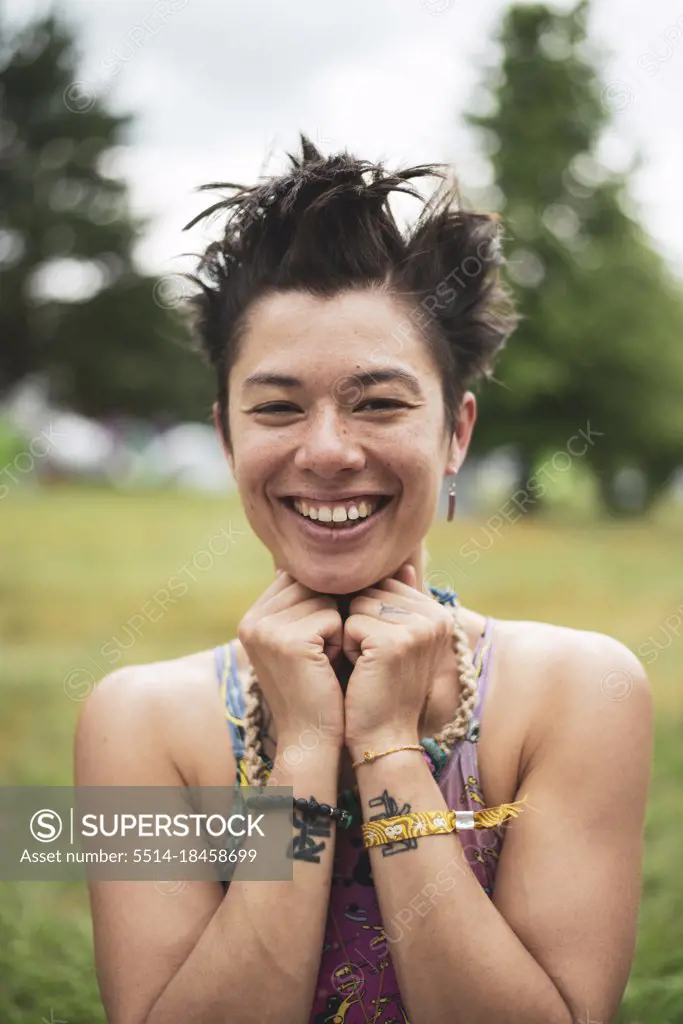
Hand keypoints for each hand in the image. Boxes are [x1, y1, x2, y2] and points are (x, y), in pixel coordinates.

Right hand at [237, 571, 344, 746]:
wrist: (314, 737)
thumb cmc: (320, 688)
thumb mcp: (308, 639)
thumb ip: (310, 601)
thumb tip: (344, 563)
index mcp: (252, 618)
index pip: (298, 579)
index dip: (322, 603)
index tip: (322, 640)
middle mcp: (251, 621)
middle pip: (311, 584)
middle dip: (330, 614)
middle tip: (324, 653)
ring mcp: (266, 630)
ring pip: (324, 598)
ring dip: (337, 627)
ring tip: (325, 659)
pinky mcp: (288, 641)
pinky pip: (333, 617)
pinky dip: (341, 640)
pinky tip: (329, 665)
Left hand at [342, 563, 454, 754]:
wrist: (384, 738)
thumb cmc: (382, 688)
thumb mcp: (397, 641)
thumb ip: (400, 602)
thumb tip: (403, 565)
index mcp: (439, 613)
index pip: (385, 585)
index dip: (369, 616)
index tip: (380, 650)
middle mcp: (436, 617)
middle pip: (371, 591)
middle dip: (359, 623)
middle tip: (373, 660)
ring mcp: (418, 628)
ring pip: (358, 605)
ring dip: (351, 634)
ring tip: (368, 664)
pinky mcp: (395, 642)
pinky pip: (350, 623)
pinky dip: (346, 647)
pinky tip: (362, 670)